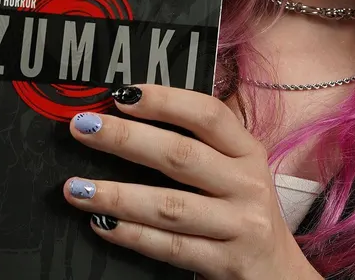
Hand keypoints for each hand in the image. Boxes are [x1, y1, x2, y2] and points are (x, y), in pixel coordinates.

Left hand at [63, 85, 321, 279]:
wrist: (279, 274)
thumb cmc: (243, 210)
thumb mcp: (236, 169)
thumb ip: (200, 144)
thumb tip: (133, 116)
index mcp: (248, 150)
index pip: (207, 114)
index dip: (164, 100)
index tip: (121, 93)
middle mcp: (246, 183)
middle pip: (181, 155)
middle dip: (126, 139)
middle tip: (82, 127)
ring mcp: (238, 225)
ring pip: (169, 206)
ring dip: (117, 194)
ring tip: (76, 187)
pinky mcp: (225, 263)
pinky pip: (169, 248)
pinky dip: (132, 234)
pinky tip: (100, 223)